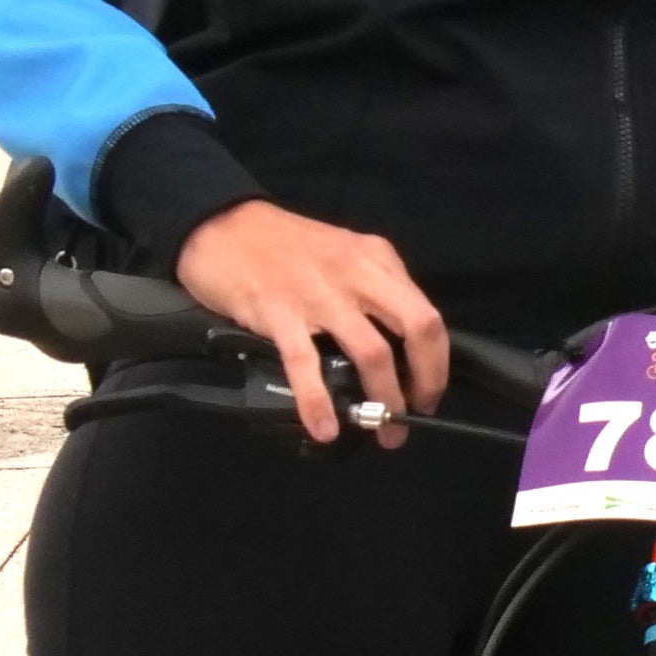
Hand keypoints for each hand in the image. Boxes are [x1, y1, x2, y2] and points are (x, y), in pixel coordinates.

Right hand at [174, 199, 448, 446]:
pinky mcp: (278, 312)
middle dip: (425, 381)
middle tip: (413, 416)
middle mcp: (357, 273)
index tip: (427, 394)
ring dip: (382, 400)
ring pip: (371, 352)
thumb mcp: (341, 254)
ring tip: (381, 431)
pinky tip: (324, 429)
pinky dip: (319, 403)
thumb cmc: (280, 245)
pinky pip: (306, 364)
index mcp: (376, 259)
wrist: (219, 224)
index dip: (436, 362)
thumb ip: (369, 290)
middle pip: (417, 328)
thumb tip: (393, 347)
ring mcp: (319, 293)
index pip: (427, 314)